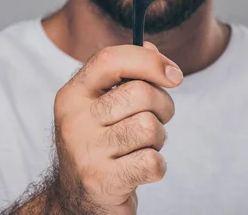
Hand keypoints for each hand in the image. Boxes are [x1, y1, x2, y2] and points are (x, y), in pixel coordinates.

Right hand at [52, 42, 182, 213]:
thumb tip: (152, 48)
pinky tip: (140, 170)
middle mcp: (73, 120)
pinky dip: (156, 167)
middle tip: (157, 120)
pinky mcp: (101, 181)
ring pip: (149, 127)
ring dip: (157, 139)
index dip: (148, 61)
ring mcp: (85, 151)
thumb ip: (126, 75)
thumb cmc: (101, 145)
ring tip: (141, 148)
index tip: (174, 75)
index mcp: (72, 95)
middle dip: (162, 106)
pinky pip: (152, 161)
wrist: (78, 200)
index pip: (110, 59)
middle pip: (140, 93)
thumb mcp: (103, 106)